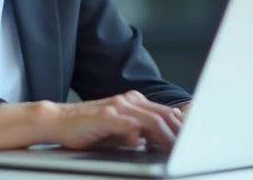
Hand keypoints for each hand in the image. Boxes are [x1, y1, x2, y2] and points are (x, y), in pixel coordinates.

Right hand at [44, 91, 186, 150]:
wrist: (58, 120)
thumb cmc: (86, 129)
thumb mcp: (117, 132)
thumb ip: (137, 134)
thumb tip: (158, 142)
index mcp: (133, 102)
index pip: (166, 113)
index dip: (182, 129)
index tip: (193, 142)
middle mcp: (128, 101)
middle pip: (164, 115)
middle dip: (180, 135)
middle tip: (190, 151)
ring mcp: (117, 107)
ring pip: (152, 119)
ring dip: (167, 137)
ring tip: (176, 152)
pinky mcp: (105, 115)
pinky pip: (129, 123)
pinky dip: (140, 133)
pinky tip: (145, 143)